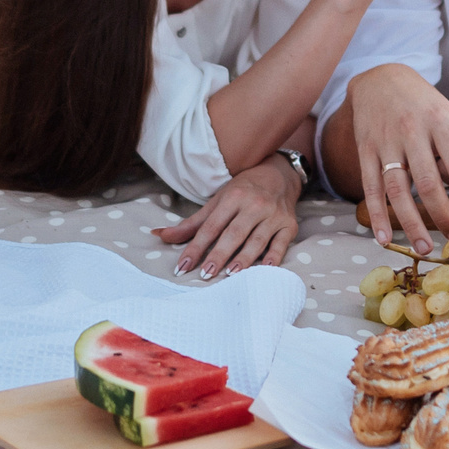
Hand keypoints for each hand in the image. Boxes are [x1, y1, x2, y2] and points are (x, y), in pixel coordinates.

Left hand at [154, 156, 300, 278]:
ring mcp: (273, 215)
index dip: (196, 247)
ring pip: (257, 240)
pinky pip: (281, 243)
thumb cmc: (243, 190)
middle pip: (233, 234)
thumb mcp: (218, 201)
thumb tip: (159, 235)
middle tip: (205, 274)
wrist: (280, 174)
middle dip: (219, 254)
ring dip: (244, 258)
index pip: (211, 226)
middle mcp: (254, 205)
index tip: (183, 266)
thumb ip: (192, 223)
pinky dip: (274, 256)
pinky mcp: (289, 225)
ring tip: (230, 274)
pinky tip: (265, 270)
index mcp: (233, 197)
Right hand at [350, 64, 448, 253]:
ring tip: (423, 247)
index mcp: (440, 122)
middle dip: (442, 215)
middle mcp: (412, 132)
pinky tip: (384, 238)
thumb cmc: (421, 100)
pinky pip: (370, 187)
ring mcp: (386, 142)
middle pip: (428, 183)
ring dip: (410, 223)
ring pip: (397, 189)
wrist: (380, 78)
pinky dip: (376, 215)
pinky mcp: (366, 150)